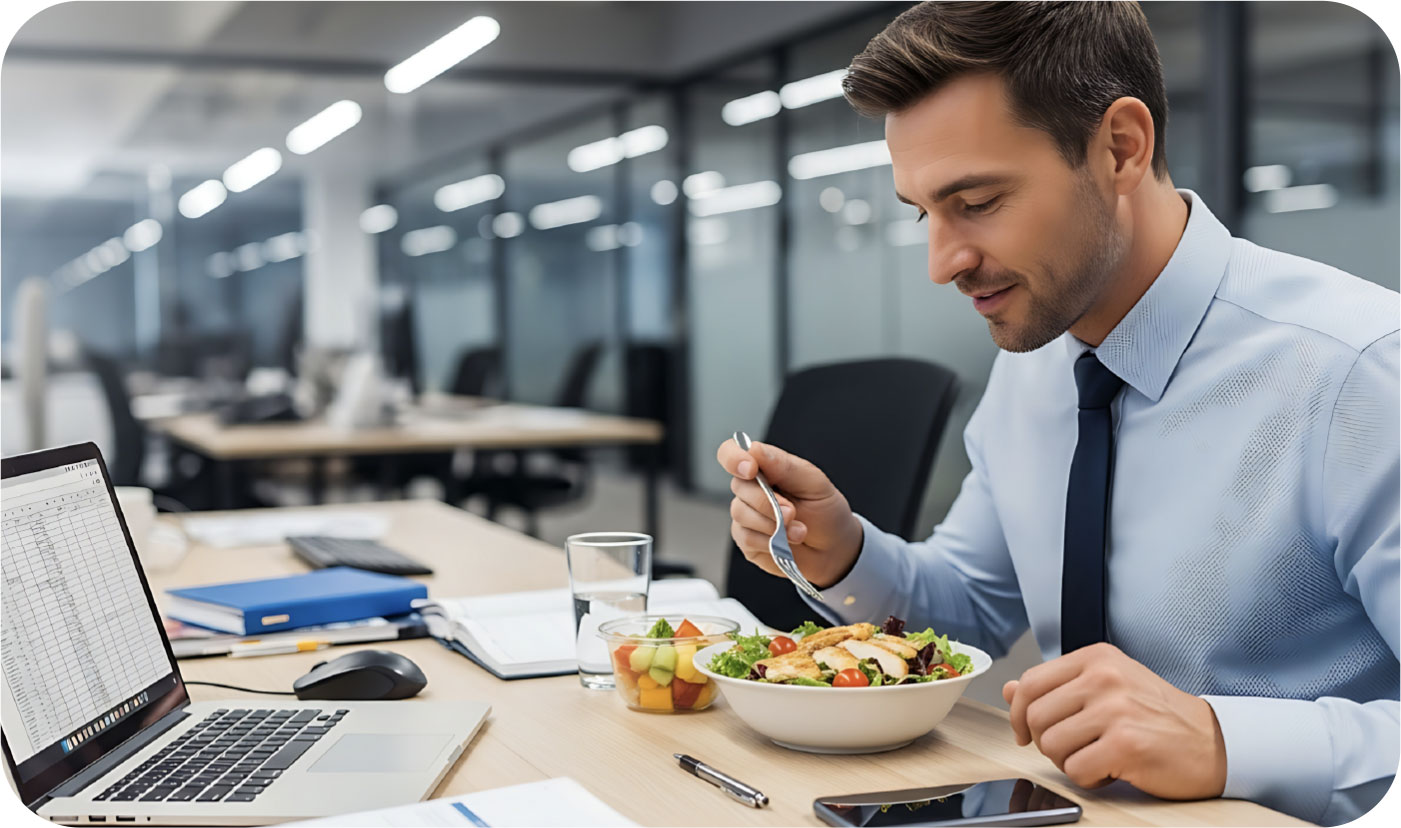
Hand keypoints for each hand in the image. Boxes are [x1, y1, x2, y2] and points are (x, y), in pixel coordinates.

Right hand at [716, 438, 862, 588]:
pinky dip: (769, 541)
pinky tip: (785, 542)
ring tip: (799, 531)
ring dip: (773, 524)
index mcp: (765, 468)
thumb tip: (754, 449)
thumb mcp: (814, 483)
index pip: (732, 453)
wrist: (834, 547)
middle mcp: (751, 489)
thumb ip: (784, 465)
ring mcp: (746, 515)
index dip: (734, 458)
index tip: (751, 470)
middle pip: (739, 486)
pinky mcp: (747, 540)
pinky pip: (746, 538)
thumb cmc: (825, 510)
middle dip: (767, 502)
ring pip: (741, 513)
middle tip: (793, 512)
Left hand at [1001, 642, 1226, 799]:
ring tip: (1098, 756)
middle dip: (1048, 742)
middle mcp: (1104, 678)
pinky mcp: (1125, 744)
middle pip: (1037, 717)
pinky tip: (1112, 770)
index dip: (1019, 713)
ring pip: (1052, 746)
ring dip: (1069, 762)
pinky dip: (1089, 779)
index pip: (1030, 682)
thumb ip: (1057, 688)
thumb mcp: (1107, 688)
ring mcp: (1115, 710)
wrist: (1213, 741)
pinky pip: (1076, 770)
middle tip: (1076, 748)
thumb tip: (1009, 690)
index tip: (1025, 731)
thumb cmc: (1157, 716)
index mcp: (1096, 658)